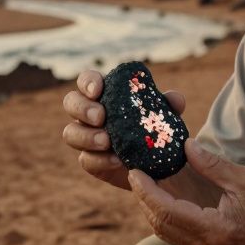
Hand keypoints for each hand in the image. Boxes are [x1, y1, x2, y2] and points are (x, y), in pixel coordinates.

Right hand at [62, 69, 186, 189]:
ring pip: (70, 133)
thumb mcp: (167, 115)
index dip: (88, 82)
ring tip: (106, 141)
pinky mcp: (91, 161)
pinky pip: (86, 160)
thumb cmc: (157, 128)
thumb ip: (170, 105)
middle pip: (71, 103)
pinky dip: (100, 160)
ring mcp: (87, 138)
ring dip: (86, 136)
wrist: (159, 163)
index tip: (98, 90)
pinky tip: (117, 160)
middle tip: (101, 116)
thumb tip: (174, 99)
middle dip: (82, 108)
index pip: (87, 81)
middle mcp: (90, 113)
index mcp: (105, 94)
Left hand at [128, 140, 244, 244]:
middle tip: (135, 175)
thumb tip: (185, 146)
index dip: (146, 192)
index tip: (134, 172)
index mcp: (214, 230)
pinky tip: (164, 198)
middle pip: (161, 225)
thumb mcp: (244, 178)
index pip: (167, 212)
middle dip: (144, 200)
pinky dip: (166, 218)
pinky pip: (177, 236)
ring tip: (145, 184)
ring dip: (152, 210)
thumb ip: (211, 164)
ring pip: (166, 233)